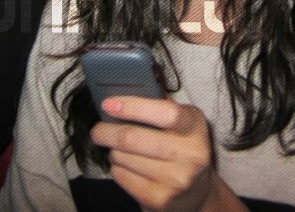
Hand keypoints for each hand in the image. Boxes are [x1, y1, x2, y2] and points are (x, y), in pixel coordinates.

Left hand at [90, 96, 243, 211]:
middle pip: (133, 138)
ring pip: (123, 157)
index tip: (108, 104)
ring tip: (120, 151)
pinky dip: (117, 169)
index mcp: (194, 126)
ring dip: (114, 152)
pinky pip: (122, 177)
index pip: (165, 113)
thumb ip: (157, 108)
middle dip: (106, 132)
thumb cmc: (181, 148)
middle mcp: (191, 153)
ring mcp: (177, 179)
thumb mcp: (181, 124)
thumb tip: (119, 96)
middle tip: (98, 130)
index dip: (133, 107)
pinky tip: (127, 167)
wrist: (197, 193)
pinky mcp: (161, 199)